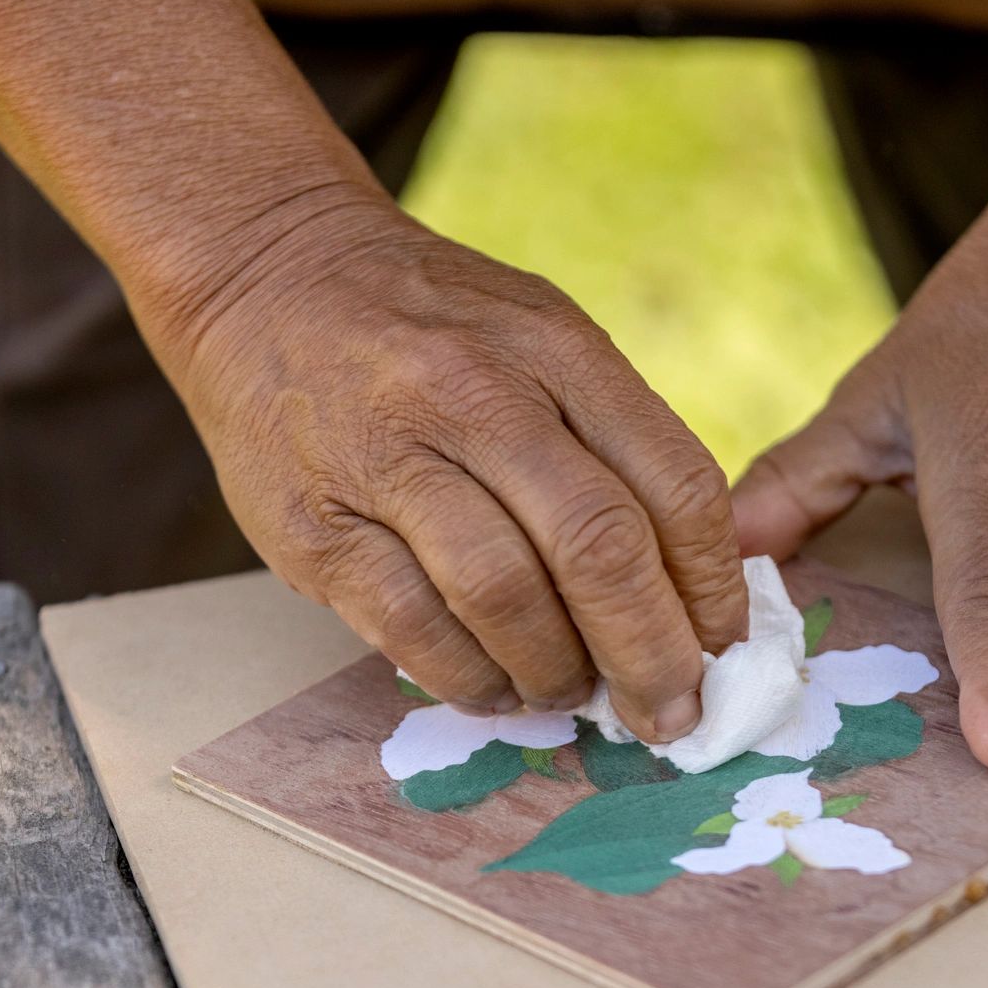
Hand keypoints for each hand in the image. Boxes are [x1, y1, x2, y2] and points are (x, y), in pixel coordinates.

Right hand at [151, 190, 747, 739]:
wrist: (263, 273)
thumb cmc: (432, 327)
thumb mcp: (542, 337)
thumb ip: (617, 440)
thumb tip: (695, 586)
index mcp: (555, 348)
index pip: (675, 483)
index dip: (713, 588)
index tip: (724, 646)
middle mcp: (474, 394)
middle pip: (598, 549)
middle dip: (651, 655)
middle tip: (670, 714)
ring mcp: (386, 459)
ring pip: (506, 600)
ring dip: (558, 674)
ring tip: (572, 693)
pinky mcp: (314, 528)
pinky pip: (414, 632)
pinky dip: (472, 680)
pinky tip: (497, 687)